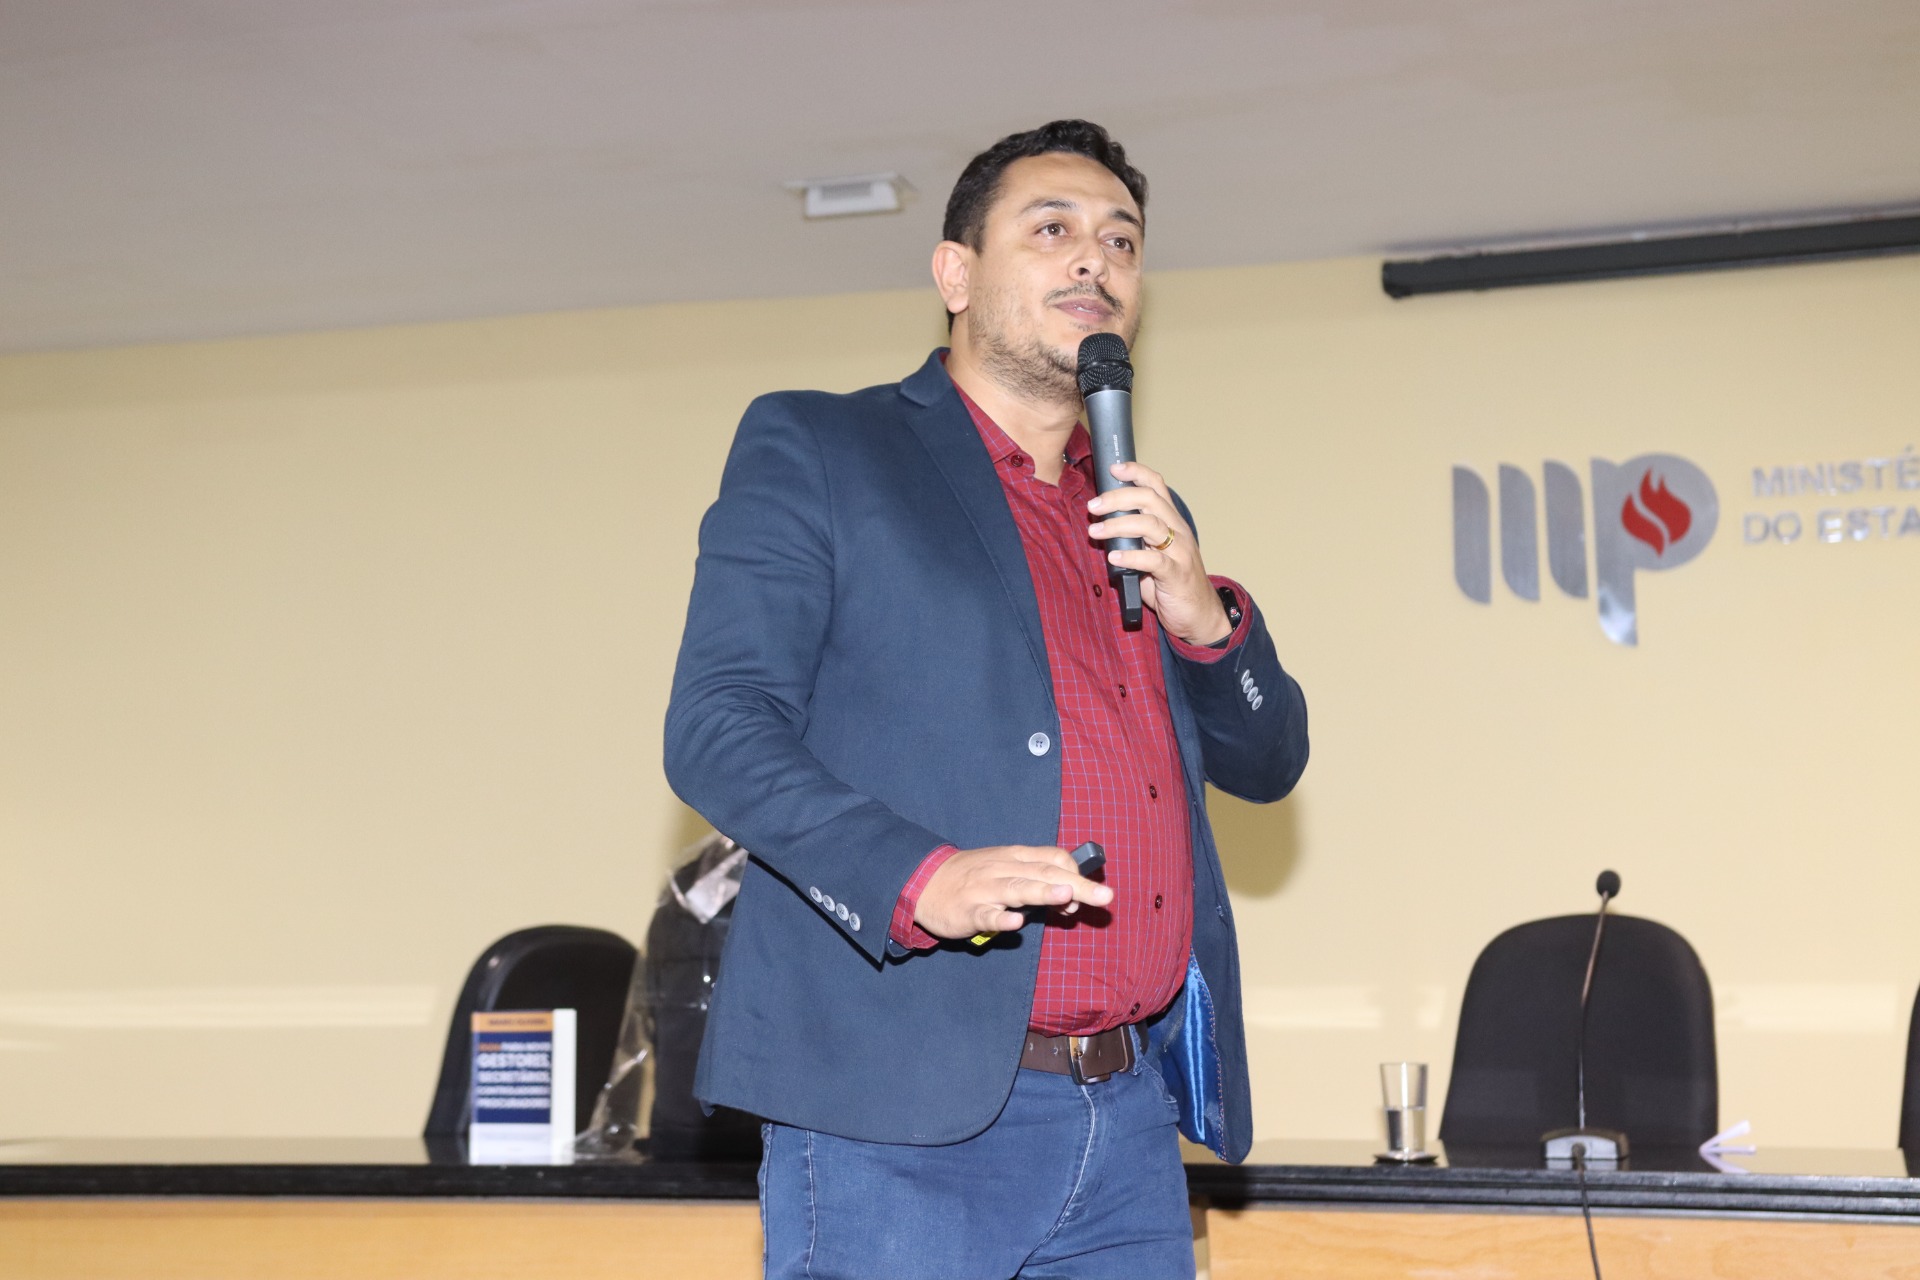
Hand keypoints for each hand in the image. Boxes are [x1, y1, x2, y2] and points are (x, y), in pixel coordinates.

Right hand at [914, 845, 1114, 939]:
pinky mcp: (968, 911)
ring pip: (1017, 889)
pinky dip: (1000, 918)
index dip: (1075, 874)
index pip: (1053, 858)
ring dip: (1043, 892)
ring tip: (1066, 897)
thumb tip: (1072, 899)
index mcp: (1016, 857)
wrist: (925, 881)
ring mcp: (985, 890)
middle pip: (1044, 874)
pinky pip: (986, 915)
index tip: (1088, 895)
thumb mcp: (1007, 868)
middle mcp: (1003, 869)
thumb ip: (1038, 881)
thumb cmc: (975, 876)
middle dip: (1077, 885)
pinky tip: (1014, 924)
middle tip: (1105, 897)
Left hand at [1087, 461, 1231, 644]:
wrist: (1199, 615)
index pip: (1157, 486)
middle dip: (1118, 498)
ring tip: (1096, 531)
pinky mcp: (1176, 575)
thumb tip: (1101, 528)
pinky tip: (1113, 558)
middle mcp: (1178, 531)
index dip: (1136, 472)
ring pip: (1150, 525)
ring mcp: (1180, 552)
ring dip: (1119, 525)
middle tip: (1094, 506)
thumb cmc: (1171, 583)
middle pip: (1149, 500)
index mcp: (1172, 522)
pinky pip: (1154, 560)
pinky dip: (1131, 556)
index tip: (1114, 468)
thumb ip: (1132, 540)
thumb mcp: (1151, 555)